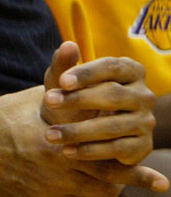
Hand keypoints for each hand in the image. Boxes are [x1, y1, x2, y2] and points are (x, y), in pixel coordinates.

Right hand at [0, 86, 158, 196]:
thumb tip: (71, 43)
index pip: (111, 164)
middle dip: (117, 182)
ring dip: (99, 196)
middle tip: (117, 175)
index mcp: (59, 145)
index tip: (161, 181)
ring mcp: (43, 195)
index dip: (137, 173)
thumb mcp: (32, 96)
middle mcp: (54, 174)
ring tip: (97, 183)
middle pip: (106, 187)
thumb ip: (58, 74)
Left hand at [41, 42, 163, 169]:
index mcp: (129, 71)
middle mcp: (143, 95)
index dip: (86, 74)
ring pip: (112, 126)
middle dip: (78, 99)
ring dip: (78, 131)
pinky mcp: (143, 146)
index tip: (62, 81)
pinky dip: (90, 150)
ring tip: (50, 134)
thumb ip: (63, 65)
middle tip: (49, 102)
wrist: (82, 132)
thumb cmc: (73, 99)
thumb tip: (68, 45)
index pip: (111, 67)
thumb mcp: (63, 82)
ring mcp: (146, 121)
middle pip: (113, 95)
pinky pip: (117, 149)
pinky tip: (67, 151)